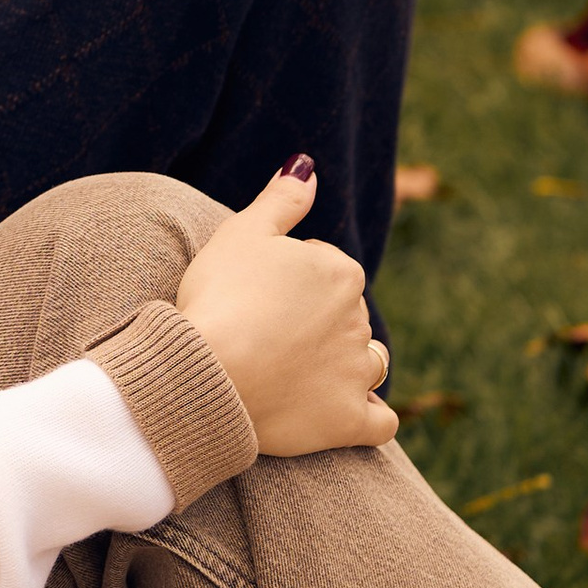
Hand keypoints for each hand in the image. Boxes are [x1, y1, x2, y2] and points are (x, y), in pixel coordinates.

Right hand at [174, 163, 397, 458]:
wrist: (208, 370)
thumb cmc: (219, 295)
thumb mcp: (242, 232)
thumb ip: (282, 198)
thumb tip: (308, 165)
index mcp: (340, 272)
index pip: (326, 266)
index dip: (290, 277)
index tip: (257, 290)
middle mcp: (358, 320)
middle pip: (347, 313)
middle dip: (319, 319)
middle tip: (269, 330)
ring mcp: (356, 373)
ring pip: (371, 361)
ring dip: (351, 362)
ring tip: (308, 367)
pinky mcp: (348, 421)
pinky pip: (379, 422)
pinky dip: (370, 417)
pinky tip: (349, 413)